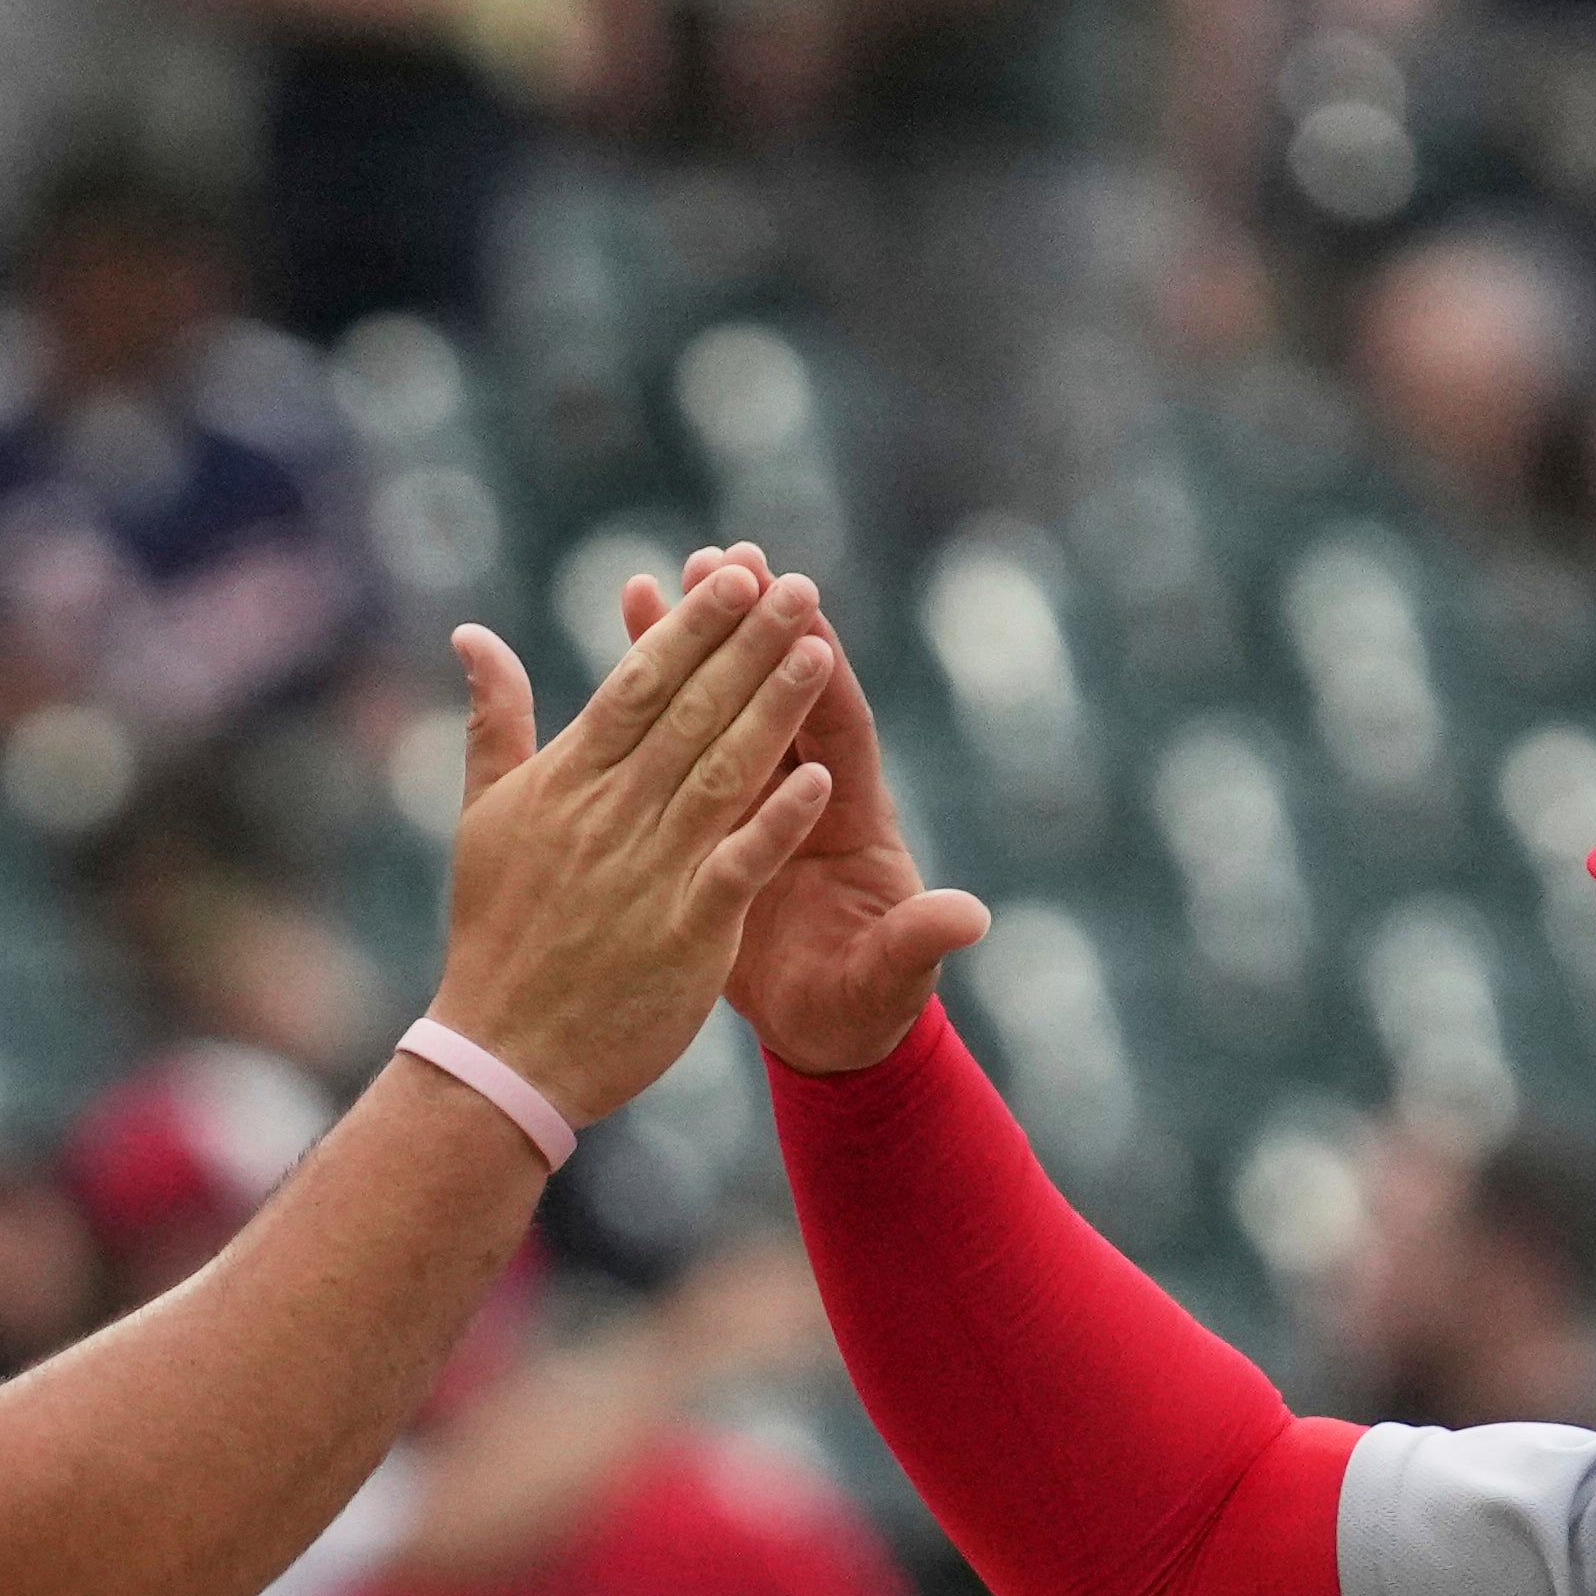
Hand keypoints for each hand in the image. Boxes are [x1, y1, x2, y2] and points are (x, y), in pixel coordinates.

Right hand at [437, 561, 839, 1126]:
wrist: (501, 1053)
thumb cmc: (494, 931)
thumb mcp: (483, 815)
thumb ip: (495, 723)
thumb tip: (474, 635)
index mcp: (566, 781)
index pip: (638, 684)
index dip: (689, 628)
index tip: (734, 576)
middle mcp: (609, 815)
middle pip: (689, 712)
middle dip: (745, 644)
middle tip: (796, 581)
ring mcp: (649, 873)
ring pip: (722, 772)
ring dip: (774, 709)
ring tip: (817, 647)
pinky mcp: (684, 934)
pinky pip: (739, 867)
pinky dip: (779, 822)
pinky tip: (821, 777)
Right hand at [616, 544, 987, 1072]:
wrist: (822, 1040)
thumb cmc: (861, 1007)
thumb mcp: (886, 980)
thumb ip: (918, 942)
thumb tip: (971, 918)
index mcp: (855, 823)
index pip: (841, 730)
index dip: (825, 675)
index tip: (802, 614)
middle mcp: (808, 799)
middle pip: (781, 696)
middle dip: (753, 628)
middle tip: (726, 556)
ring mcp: (756, 810)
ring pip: (721, 712)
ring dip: (698, 647)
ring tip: (666, 574)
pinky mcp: (710, 833)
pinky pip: (682, 759)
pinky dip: (657, 708)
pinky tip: (624, 656)